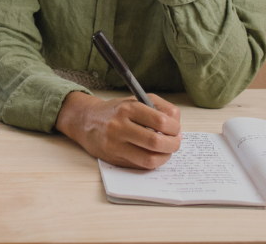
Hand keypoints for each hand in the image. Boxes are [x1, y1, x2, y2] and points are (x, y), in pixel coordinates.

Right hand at [55, 91, 181, 168]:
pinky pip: (140, 166)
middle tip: (175, 142)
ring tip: (166, 151)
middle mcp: (120, 126)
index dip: (174, 128)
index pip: (160, 121)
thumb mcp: (137, 100)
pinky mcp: (114, 158)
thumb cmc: (117, 111)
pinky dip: (152, 162)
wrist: (87, 121)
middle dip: (173, 145)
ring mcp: (116, 144)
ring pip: (149, 159)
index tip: (176, 129)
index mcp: (128, 108)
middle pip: (156, 142)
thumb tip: (177, 128)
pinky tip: (153, 155)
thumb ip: (160, 108)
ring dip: (165, 157)